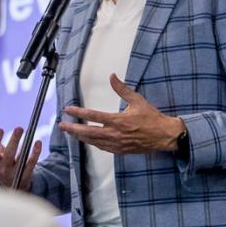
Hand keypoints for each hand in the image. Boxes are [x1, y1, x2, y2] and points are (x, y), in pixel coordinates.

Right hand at [0, 123, 40, 190]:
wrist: (11, 185)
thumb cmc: (2, 164)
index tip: (0, 129)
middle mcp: (3, 168)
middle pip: (9, 155)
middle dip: (14, 142)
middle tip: (19, 128)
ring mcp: (15, 173)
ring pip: (21, 161)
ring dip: (26, 148)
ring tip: (30, 134)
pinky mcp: (26, 175)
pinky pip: (31, 164)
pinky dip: (35, 153)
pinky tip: (38, 142)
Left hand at [59, 74, 184, 154]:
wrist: (163, 136)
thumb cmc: (151, 118)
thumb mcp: (137, 100)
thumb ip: (122, 89)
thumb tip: (112, 76)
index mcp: (118, 120)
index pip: (93, 116)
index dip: (79, 112)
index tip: (68, 109)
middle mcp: (115, 134)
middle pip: (88, 132)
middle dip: (73, 128)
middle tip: (61, 125)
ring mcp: (116, 144)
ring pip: (93, 141)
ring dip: (80, 137)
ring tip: (69, 132)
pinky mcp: (120, 150)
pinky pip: (102, 147)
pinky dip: (92, 143)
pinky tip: (86, 140)